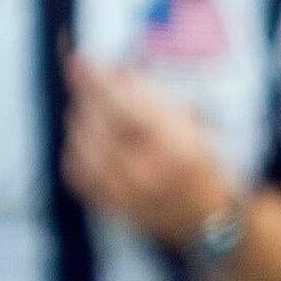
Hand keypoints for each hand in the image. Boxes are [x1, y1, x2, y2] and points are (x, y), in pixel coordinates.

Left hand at [60, 55, 237, 249]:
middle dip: (92, 97)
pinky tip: (92, 141)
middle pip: (97, 122)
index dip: (97, 81)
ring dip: (83, 121)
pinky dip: (77, 149)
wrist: (205, 220)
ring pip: (81, 144)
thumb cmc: (200, 163)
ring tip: (99, 114)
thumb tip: (110, 71)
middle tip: (98, 86)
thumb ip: (150, 97)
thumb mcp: (190, 122)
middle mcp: (148, 173)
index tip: (80, 61)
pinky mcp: (109, 207)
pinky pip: (75, 170)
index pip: (124, 106)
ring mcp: (125, 195)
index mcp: (176, 146)